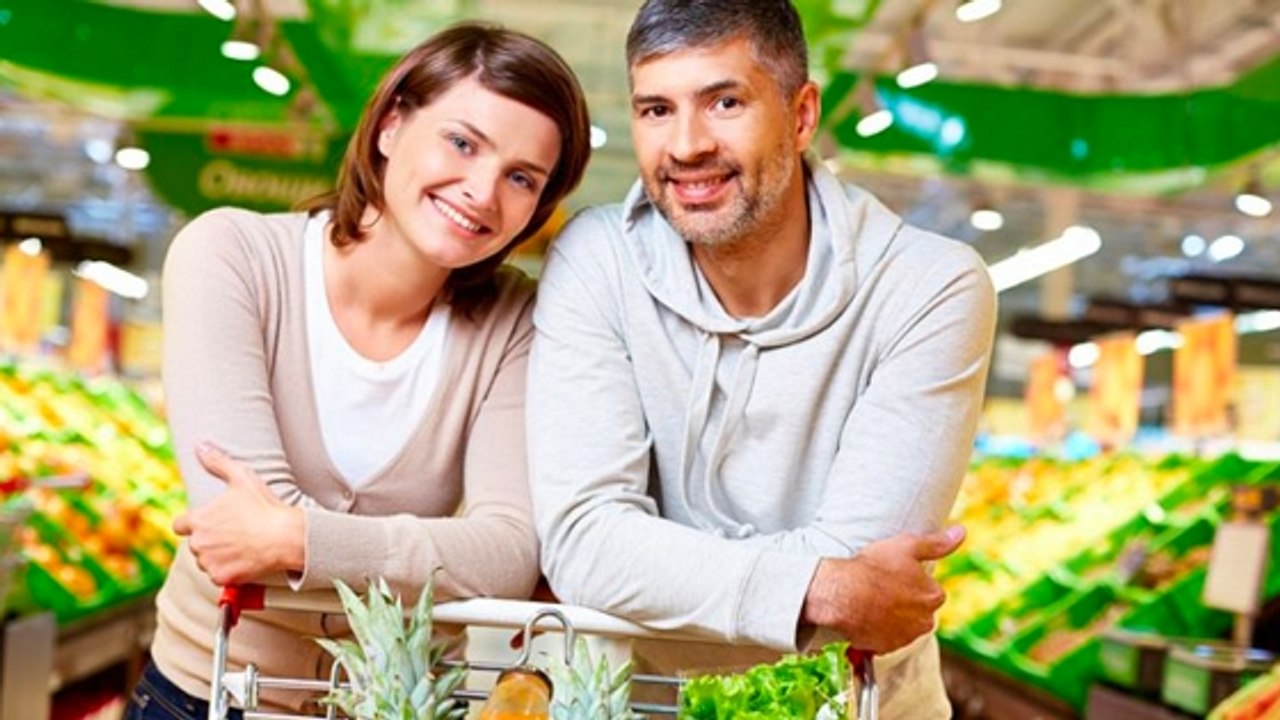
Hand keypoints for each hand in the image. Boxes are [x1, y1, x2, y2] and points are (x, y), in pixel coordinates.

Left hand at [173, 443, 305, 585]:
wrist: (286, 537)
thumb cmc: (264, 507)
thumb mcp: (242, 477)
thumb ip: (217, 462)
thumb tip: (200, 446)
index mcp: (198, 520)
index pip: (180, 525)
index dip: (194, 524)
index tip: (210, 524)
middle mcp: (198, 543)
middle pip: (195, 544)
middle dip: (210, 540)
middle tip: (234, 533)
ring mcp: (209, 562)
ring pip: (206, 561)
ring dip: (218, 556)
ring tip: (241, 545)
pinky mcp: (222, 578)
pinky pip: (219, 576)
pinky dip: (229, 570)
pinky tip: (245, 558)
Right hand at [800, 525, 964, 653]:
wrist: (841, 594)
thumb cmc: (874, 568)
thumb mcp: (907, 546)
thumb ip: (937, 543)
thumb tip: (961, 532)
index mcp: (933, 596)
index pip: (931, 590)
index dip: (912, 581)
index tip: (895, 575)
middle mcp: (924, 621)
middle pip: (919, 610)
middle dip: (905, 602)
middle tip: (883, 588)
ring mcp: (905, 637)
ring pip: (903, 625)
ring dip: (893, 617)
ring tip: (872, 601)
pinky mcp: (885, 647)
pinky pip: (886, 638)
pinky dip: (879, 630)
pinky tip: (866, 615)